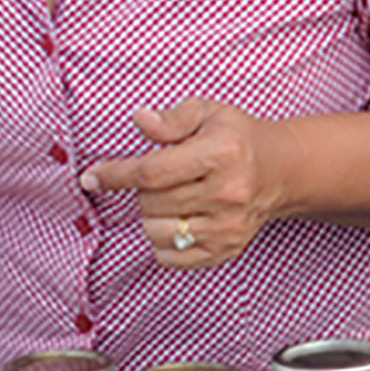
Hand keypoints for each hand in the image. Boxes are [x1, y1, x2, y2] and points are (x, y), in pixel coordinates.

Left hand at [80, 100, 284, 269]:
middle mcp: (227, 193)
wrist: (279, 171)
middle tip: (159, 178)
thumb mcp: (207, 112)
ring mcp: (228, 227)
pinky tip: (176, 220)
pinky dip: (162, 241)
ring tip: (170, 199)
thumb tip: (141, 120)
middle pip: (151, 202)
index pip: (152, 172)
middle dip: (141, 190)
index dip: (114, 175)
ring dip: (151, 216)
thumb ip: (172, 118)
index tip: (91, 177)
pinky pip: (171, 258)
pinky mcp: (226, 250)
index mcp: (220, 154)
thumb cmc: (236, 139)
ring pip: (156, 232)